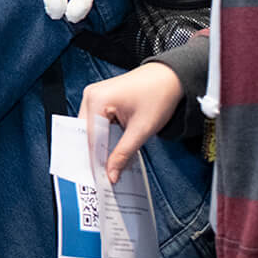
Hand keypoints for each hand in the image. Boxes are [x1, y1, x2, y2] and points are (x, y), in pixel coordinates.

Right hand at [78, 62, 185, 183]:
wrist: (170, 77)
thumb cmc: (158, 95)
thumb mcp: (141, 130)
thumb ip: (123, 154)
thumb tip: (111, 175)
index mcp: (96, 100)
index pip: (90, 138)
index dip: (95, 160)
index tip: (100, 179)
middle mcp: (90, 96)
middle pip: (87, 134)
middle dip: (96, 154)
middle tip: (106, 175)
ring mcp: (94, 96)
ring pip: (91, 129)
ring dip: (101, 145)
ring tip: (110, 163)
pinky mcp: (101, 98)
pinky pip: (97, 122)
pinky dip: (105, 136)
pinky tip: (113, 147)